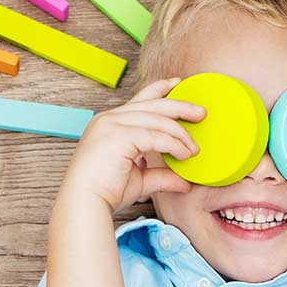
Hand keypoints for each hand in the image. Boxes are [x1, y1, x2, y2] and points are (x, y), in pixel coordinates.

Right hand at [58, 77, 203, 214]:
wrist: (85, 203)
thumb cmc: (105, 192)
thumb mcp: (140, 179)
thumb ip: (161, 175)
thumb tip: (185, 182)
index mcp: (109, 123)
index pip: (139, 100)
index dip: (159, 89)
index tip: (176, 83)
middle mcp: (109, 119)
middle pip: (152, 104)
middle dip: (180, 106)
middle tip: (201, 112)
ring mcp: (112, 124)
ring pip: (157, 120)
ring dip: (180, 134)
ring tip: (194, 148)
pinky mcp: (119, 135)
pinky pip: (156, 136)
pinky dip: (174, 145)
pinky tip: (184, 155)